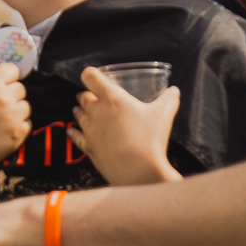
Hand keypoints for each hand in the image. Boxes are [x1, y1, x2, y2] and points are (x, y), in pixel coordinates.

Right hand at [0, 60, 31, 205]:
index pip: (12, 69)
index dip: (7, 77)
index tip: (2, 84)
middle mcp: (4, 98)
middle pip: (21, 89)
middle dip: (11, 95)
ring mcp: (13, 117)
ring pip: (25, 107)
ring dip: (16, 112)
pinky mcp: (18, 135)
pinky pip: (27, 125)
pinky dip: (18, 128)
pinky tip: (2, 132)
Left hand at [70, 67, 180, 184]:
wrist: (139, 171)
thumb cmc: (150, 139)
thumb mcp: (164, 113)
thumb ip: (169, 99)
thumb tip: (173, 91)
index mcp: (112, 98)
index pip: (91, 77)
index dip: (90, 74)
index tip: (93, 76)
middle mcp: (97, 111)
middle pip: (83, 96)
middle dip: (86, 94)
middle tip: (91, 95)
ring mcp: (91, 130)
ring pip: (78, 115)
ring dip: (79, 111)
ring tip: (80, 109)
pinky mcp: (89, 148)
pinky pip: (76, 137)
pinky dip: (73, 133)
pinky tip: (71, 131)